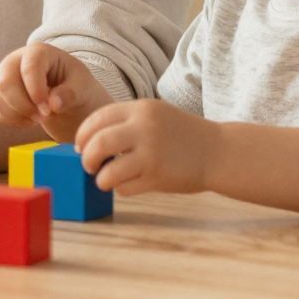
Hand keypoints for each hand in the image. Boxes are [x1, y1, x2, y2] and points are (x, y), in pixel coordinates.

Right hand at [0, 43, 112, 143]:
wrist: (68, 97)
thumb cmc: (76, 87)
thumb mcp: (82, 87)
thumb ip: (69, 94)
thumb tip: (53, 105)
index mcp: (38, 52)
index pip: (29, 67)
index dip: (35, 90)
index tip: (48, 110)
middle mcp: (15, 60)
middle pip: (6, 82)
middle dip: (23, 106)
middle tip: (43, 117)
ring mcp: (3, 77)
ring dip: (19, 115)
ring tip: (40, 118)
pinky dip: (13, 121)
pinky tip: (30, 120)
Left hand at [75, 99, 213, 196]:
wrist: (218, 151)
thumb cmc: (182, 134)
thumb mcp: (155, 115)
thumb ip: (126, 122)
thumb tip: (88, 141)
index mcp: (141, 109)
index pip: (97, 118)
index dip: (83, 134)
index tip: (80, 146)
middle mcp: (144, 128)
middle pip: (98, 144)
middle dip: (87, 158)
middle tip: (88, 165)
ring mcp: (151, 154)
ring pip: (108, 172)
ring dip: (101, 179)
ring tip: (106, 179)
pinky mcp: (158, 177)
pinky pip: (124, 188)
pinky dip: (120, 189)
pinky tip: (129, 184)